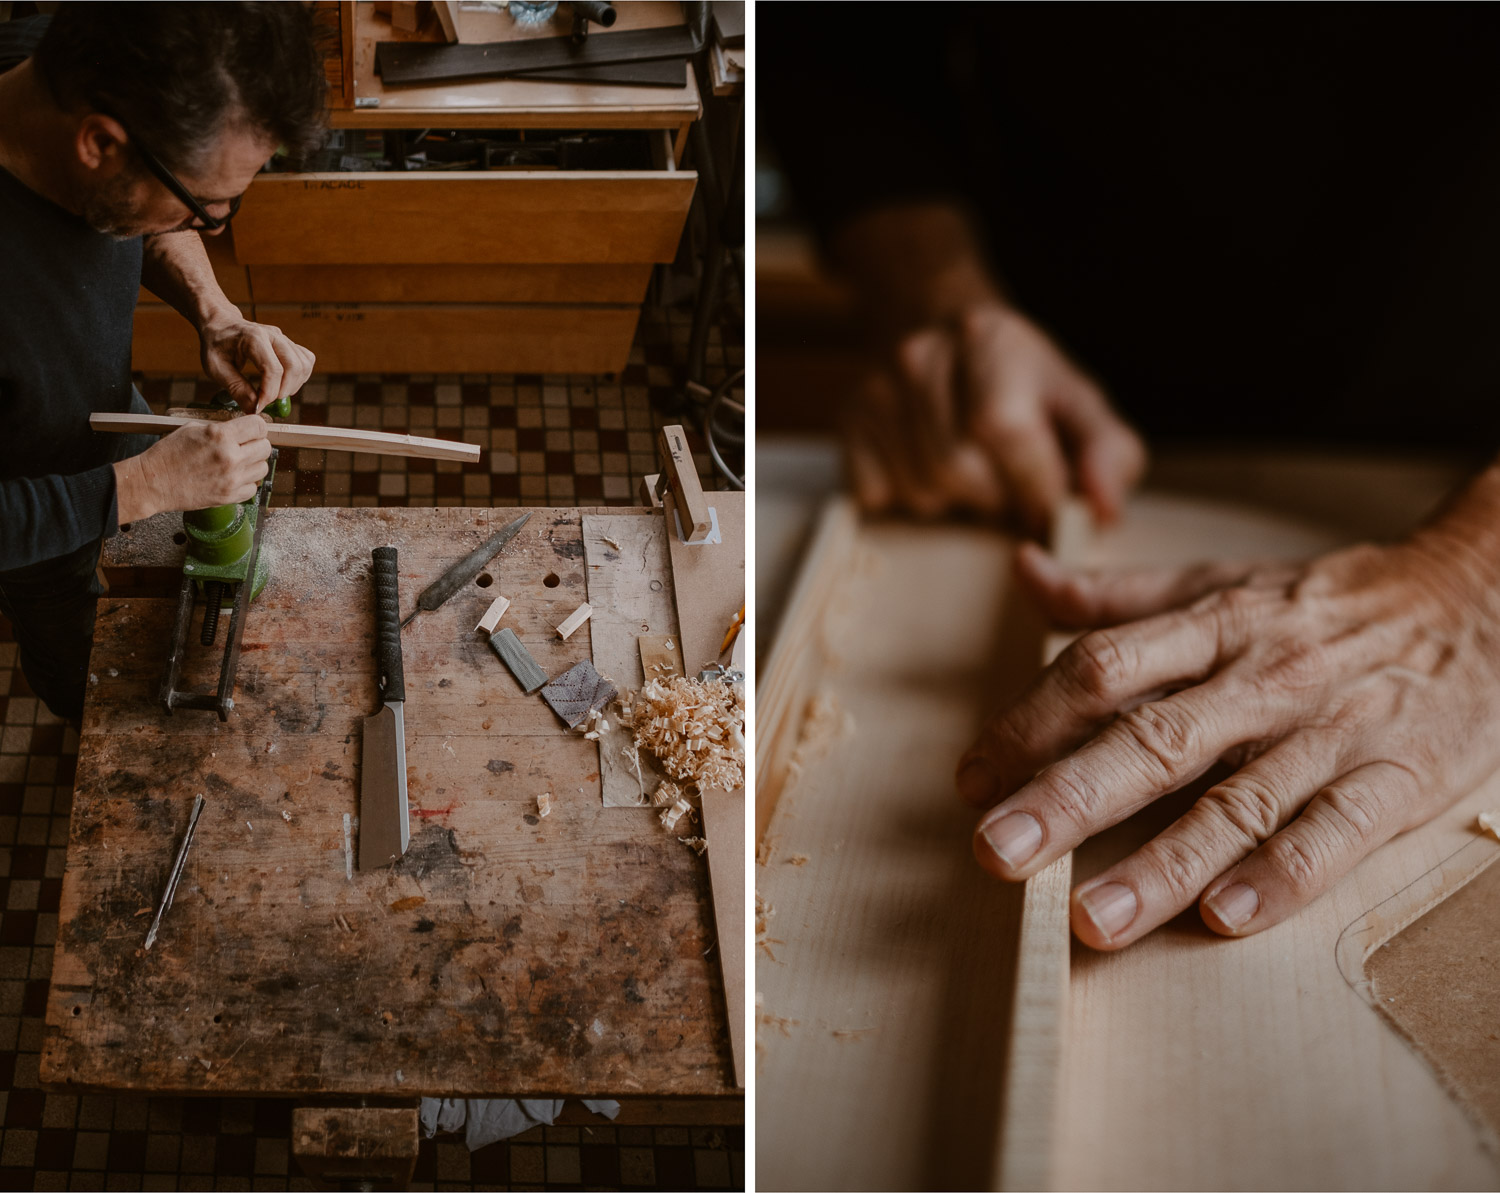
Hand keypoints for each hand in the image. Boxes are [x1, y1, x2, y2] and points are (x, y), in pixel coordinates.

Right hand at [113, 416, 272, 523]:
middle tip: (243, 446)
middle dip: (256, 444)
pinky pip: (253, 488)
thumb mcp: (192, 429)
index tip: (251, 430)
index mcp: (220, 436)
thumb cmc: (168, 454)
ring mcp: (232, 479)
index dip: (256, 426)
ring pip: (263, 468)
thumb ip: (221, 428)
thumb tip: (242, 429)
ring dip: (253, 464)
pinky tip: (232, 477)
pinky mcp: (229, 496)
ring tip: (236, 462)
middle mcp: (230, 457)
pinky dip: (246, 483)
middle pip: (265, 447)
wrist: (152, 483)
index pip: (259, 426)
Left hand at [199, 315, 314, 411]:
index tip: (258, 406)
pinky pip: (306, 360)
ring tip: (276, 392)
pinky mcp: (289, 343)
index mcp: (253, 338)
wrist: (220, 324)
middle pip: (294, 367)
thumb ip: (237, 389)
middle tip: (268, 401)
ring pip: (304, 364)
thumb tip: (254, 409)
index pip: (273, 370)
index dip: (269, 394)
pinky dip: (300, 376)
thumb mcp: (216, 368)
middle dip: (284, 391)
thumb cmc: (216, 345)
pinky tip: (285, 382)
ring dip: (294, 385)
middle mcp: (273, 335)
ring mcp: (284, 338)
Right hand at [845, 304, 1146, 531]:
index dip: (1033, 486)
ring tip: (969, 472)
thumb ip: (1109, 453)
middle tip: (1006, 483)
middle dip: (993, 496)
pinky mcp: (848, 419)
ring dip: (953, 501)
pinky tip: (927, 467)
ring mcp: (877, 387)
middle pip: (958, 471)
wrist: (936, 325)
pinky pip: (877, 494)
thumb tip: (1104, 510)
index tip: (1048, 507)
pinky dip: (908, 496)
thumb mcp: (1077, 401)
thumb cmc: (1018, 379)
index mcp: (991, 342)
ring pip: (919, 490)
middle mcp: (923, 355)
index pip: (1007, 432)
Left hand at [955, 521, 1499, 948]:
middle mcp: (1261, 678)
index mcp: (1212, 625)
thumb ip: (1117, 595)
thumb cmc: (1326, 603)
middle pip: (1153, 738)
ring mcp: (1330, 731)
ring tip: (1093, 918)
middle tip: (996, 850)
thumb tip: (1025, 573)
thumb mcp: (1220, 581)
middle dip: (1068, 796)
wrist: (1479, 594)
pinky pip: (1336, 833)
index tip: (971, 776)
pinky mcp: (1397, 778)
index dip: (1030, 722)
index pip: (1102, 670)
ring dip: (1163, 862)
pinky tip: (1225, 921)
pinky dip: (1283, 876)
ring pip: (1239, 800)